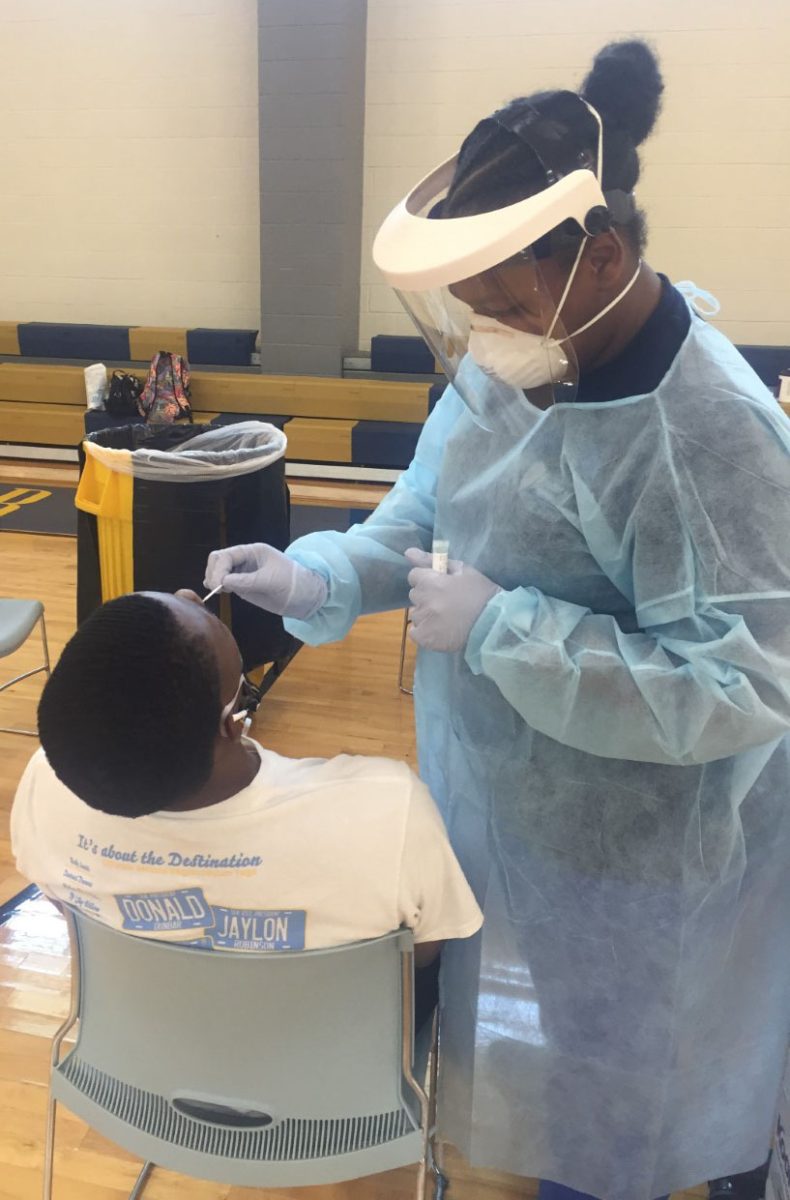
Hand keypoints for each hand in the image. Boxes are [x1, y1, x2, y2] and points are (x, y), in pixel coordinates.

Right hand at [204, 543, 326, 618]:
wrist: (304, 597)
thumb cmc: (292, 583)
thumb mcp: (270, 580)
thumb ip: (246, 581)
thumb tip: (223, 582)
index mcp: (253, 551)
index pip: (226, 555)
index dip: (219, 569)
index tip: (219, 584)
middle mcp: (245, 559)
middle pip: (218, 560)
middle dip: (213, 572)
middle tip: (217, 588)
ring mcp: (242, 572)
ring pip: (218, 570)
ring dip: (213, 579)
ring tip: (218, 590)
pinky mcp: (242, 585)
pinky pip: (224, 581)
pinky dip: (217, 585)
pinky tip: (218, 591)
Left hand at [405, 547, 500, 652]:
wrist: (494, 623)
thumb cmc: (481, 593)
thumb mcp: (461, 569)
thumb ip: (432, 560)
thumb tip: (408, 552)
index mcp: (431, 582)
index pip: (414, 576)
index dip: (427, 579)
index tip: (441, 585)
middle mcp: (424, 601)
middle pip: (414, 595)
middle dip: (427, 596)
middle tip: (446, 601)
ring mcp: (424, 621)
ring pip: (415, 614)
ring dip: (426, 614)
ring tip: (446, 618)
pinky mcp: (426, 639)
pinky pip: (415, 633)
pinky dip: (424, 631)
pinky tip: (440, 630)